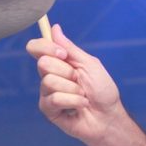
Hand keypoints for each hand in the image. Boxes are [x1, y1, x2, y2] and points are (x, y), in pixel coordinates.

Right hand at [26, 24, 122, 142]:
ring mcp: (47, 93)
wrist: (109, 116)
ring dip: (73, 89)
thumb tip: (54, 28)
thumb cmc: (103, 90)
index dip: (46, 47)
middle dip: (67, 71)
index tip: (63, 54)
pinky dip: (74, 101)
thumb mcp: (89, 64)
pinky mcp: (48, 110)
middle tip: (79, 80)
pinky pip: (55, 99)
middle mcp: (49, 76)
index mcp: (58, 62)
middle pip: (42, 63)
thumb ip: (70, 48)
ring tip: (82, 95)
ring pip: (49, 82)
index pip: (36, 48)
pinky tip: (80, 106)